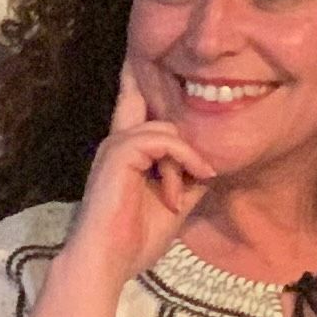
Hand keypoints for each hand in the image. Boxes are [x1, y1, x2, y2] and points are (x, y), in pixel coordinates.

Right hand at [55, 65, 212, 294]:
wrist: (105, 263)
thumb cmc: (133, 243)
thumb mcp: (174, 206)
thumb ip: (189, 180)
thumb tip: (210, 165)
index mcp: (125, 153)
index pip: (132, 104)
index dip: (135, 79)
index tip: (136, 53)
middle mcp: (117, 143)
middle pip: (138, 96)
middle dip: (151, 88)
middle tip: (173, 128)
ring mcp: (115, 146)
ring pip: (165, 126)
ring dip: (187, 155)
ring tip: (193, 184)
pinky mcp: (119, 154)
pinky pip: (162, 138)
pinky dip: (184, 157)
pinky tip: (194, 178)